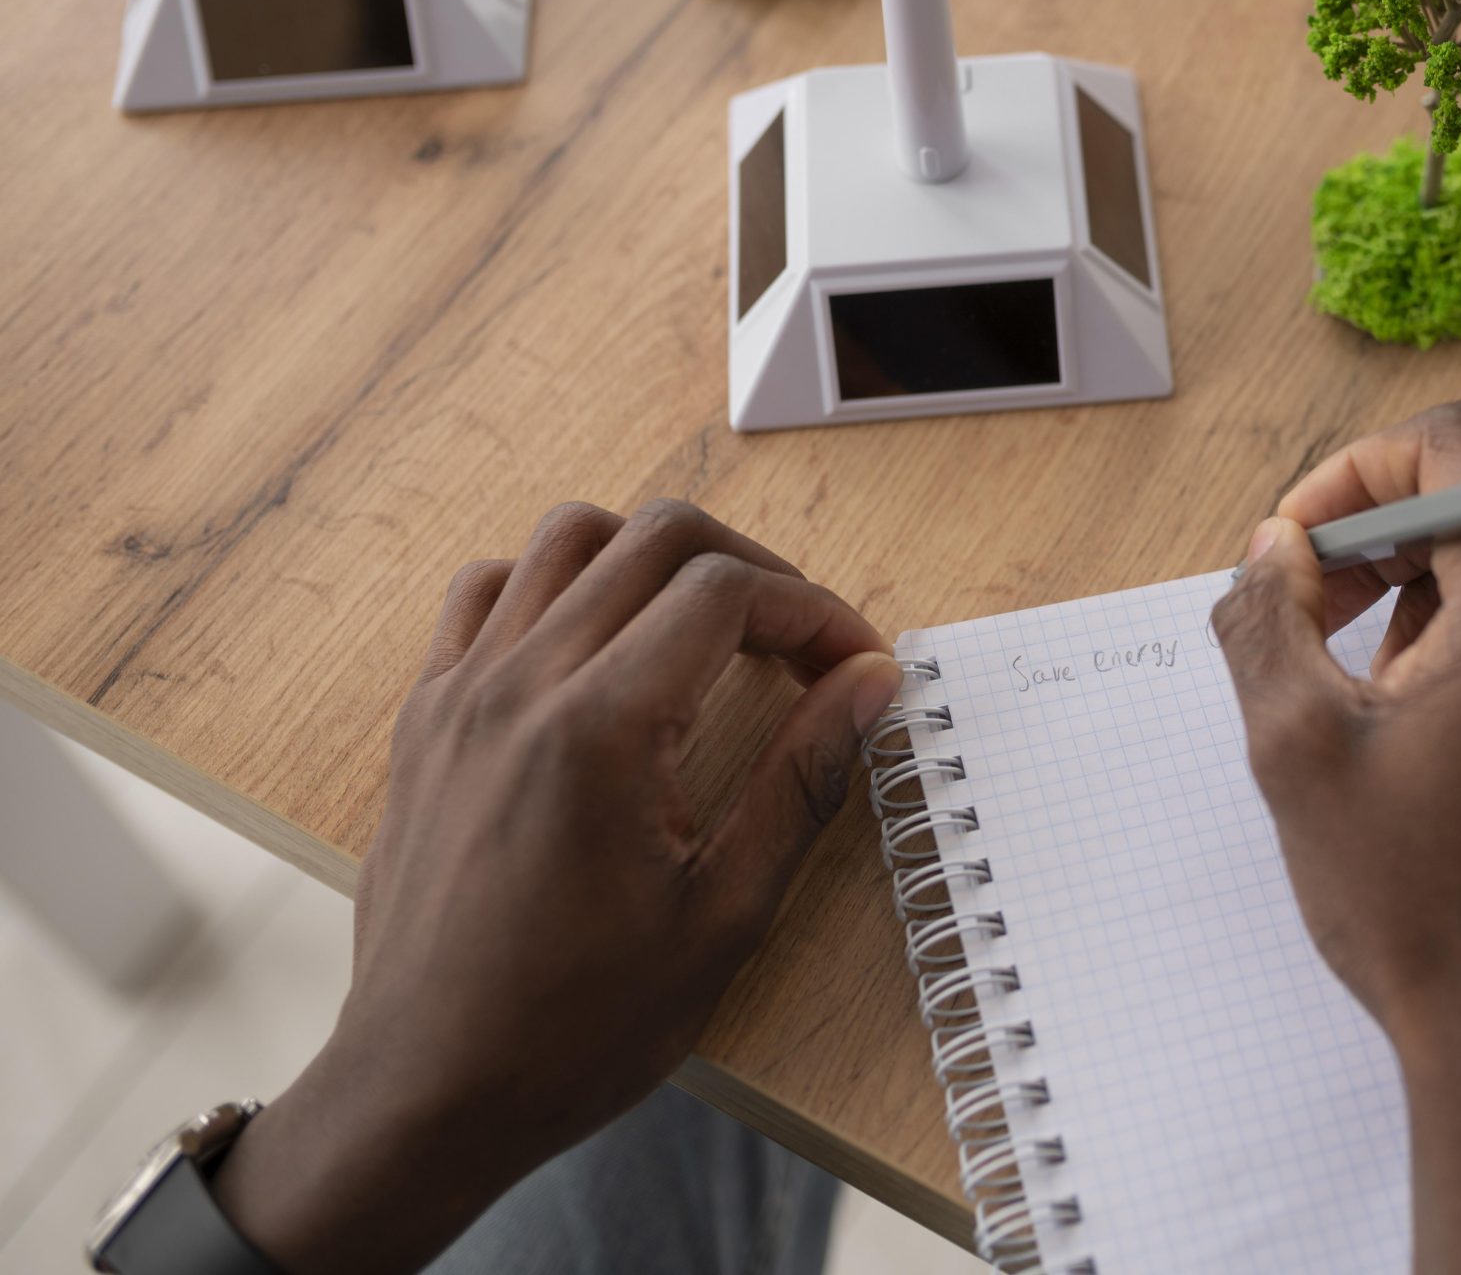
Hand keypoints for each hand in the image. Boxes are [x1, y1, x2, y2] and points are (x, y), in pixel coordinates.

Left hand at [212, 500, 904, 1274]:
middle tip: (799, 643)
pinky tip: (601, 650)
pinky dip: (558, 586)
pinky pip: (488, 591)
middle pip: (656, 535)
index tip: (853, 668)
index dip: (814, 613)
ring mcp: (460, 693)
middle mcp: (519, 685)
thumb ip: (803, 778)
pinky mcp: (425, 717)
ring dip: (656, 560)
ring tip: (707, 634)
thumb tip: (868, 683)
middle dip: (751, 571)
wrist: (425, 1092)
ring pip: (569, 537)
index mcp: (598, 728)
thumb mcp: (724, 914)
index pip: (726, 593)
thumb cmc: (574, 1027)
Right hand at [1211, 402, 1460, 1274]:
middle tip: (1313, 608)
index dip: (1355, 472)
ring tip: (1367, 683)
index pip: (1452, 443)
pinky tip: (1421, 716)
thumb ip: (1265, 620)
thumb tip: (1270, 553)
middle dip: (1385, 529)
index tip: (1297, 549)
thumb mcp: (1298, 748)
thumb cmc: (1419, 902)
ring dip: (1429, 579)